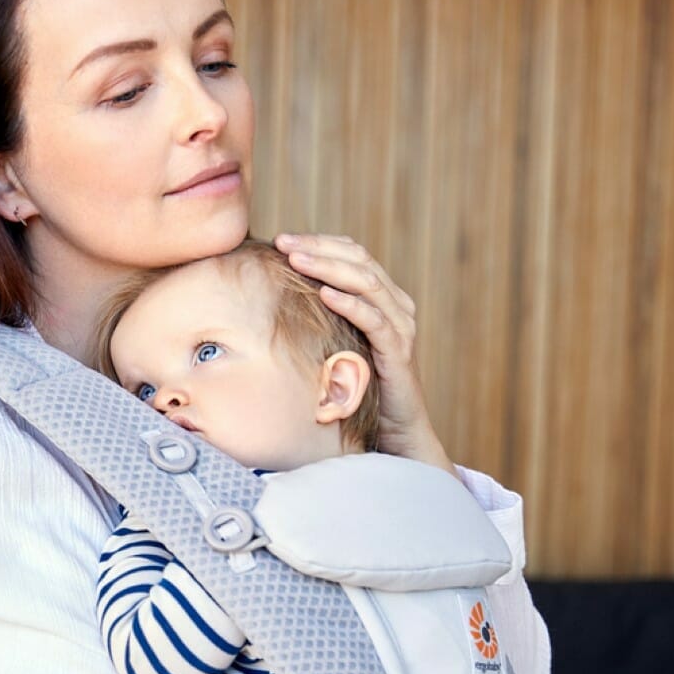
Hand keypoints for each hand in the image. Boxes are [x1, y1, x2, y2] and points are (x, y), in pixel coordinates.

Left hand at [274, 232, 455, 475]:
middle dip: (318, 247)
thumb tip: (272, 300)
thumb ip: (321, 320)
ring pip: (367, 282)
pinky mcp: (398, 352)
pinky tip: (324, 294)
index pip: (353, 254)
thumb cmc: (360, 389)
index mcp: (383, 299)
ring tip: (296, 259)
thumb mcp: (337, 345)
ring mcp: (400, 328)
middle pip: (359, 259)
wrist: (395, 433)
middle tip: (283, 241)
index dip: (319, 242)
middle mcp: (397, 306)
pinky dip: (349, 303)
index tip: (282, 239)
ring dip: (329, 267)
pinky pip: (375, 320)